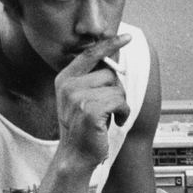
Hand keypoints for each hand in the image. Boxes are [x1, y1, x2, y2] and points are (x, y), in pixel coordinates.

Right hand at [54, 35, 131, 165]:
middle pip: (109, 73)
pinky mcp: (90, 110)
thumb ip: (90, 80)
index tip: (127, 37)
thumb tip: (113, 61)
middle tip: (109, 107)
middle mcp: (69, 86)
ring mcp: (78, 98)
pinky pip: (120, 101)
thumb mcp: (79, 99)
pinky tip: (115, 122)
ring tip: (110, 117)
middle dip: (116, 89)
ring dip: (120, 103)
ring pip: (116, 88)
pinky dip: (123, 112)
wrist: (75, 156)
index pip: (89, 55)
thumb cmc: (82, 128)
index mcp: (64, 79)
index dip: (109, 44)